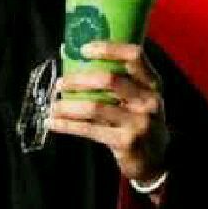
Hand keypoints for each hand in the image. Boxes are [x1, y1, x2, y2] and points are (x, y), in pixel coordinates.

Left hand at [47, 41, 168, 184]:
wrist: (155, 160)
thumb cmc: (138, 120)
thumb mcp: (138, 98)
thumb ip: (114, 79)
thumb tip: (68, 52)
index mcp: (152, 84)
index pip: (134, 56)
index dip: (109, 48)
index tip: (84, 49)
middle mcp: (148, 101)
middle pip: (109, 80)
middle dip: (79, 79)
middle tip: (60, 83)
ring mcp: (138, 122)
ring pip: (95, 107)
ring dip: (68, 105)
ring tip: (53, 105)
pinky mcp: (124, 142)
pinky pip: (88, 129)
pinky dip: (66, 125)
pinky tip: (52, 122)